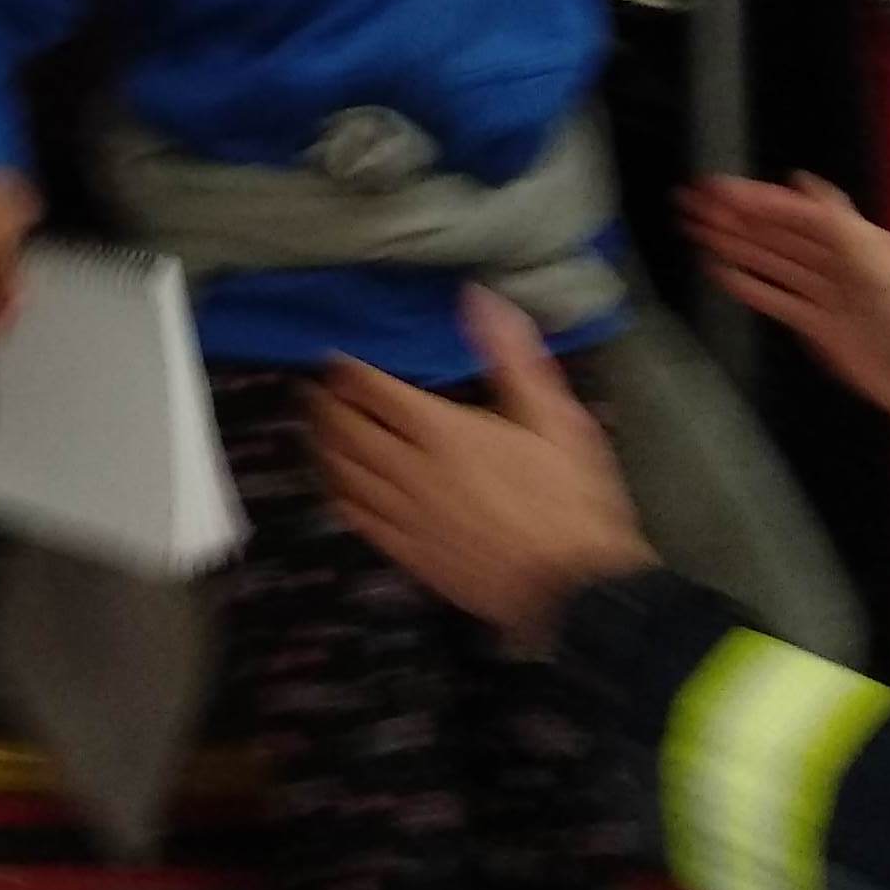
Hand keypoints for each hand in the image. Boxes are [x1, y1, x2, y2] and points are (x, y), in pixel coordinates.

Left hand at [308, 290, 654, 647]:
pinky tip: (336, 486)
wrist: (575, 591)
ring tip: (314, 429)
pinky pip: (356, 518)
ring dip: (322, 446)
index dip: (348, 372)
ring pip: (343, 473)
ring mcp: (406, 517)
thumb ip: (512, 357)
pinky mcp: (408, 556)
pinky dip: (338, 494)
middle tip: (313, 390)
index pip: (375, 391)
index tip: (333, 360)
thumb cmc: (570, 501)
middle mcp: (412, 471)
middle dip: (324, 404)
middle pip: (347, 430)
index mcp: (444, 432)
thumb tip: (478, 298)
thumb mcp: (555, 420)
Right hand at [684, 170, 889, 482]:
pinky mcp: (821, 330)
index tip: (717, 189)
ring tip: (696, 231)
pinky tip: (722, 273)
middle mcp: (839, 263)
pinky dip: (751, 287)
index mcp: (857, 241)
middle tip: (692, 204)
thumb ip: (840, 223)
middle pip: (778, 235)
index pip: (796, 213)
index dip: (757, 199)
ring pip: (772, 264)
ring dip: (736, 246)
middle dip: (737, 218)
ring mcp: (828, 297)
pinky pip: (779, 302)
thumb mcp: (883, 263)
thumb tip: (806, 182)